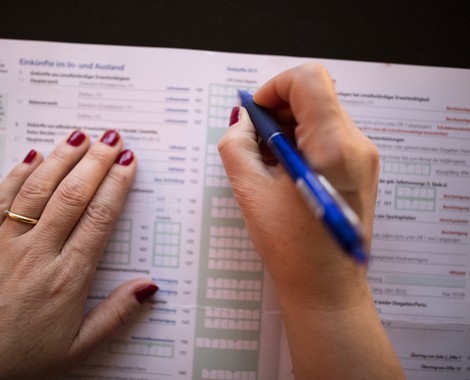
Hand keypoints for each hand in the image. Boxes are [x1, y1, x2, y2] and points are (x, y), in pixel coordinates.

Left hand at [0, 130, 156, 378]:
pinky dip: (16, 175)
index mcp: (66, 279)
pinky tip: (32, 156)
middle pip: (72, 196)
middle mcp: (37, 254)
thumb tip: (149, 287)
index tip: (128, 163)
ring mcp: (5, 244)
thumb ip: (117, 314)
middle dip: (96, 162)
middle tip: (112, 138)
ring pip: (37, 190)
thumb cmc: (22, 357)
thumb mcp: (78, 346)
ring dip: (61, 159)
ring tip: (80, 136)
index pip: (98, 219)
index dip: (116, 185)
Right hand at [220, 63, 377, 307]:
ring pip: (319, 115)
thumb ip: (237, 145)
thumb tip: (242, 121)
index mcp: (333, 144)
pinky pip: (326, 137)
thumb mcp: (251, 192)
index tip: (255, 113)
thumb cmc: (292, 248)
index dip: (274, 87)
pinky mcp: (359, 168)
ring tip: (266, 164)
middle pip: (313, 96)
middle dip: (277, 111)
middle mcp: (356, 143)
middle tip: (253, 143)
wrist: (327, 289)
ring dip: (287, 128)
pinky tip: (283, 172)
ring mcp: (362, 156)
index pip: (308, 79)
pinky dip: (300, 143)